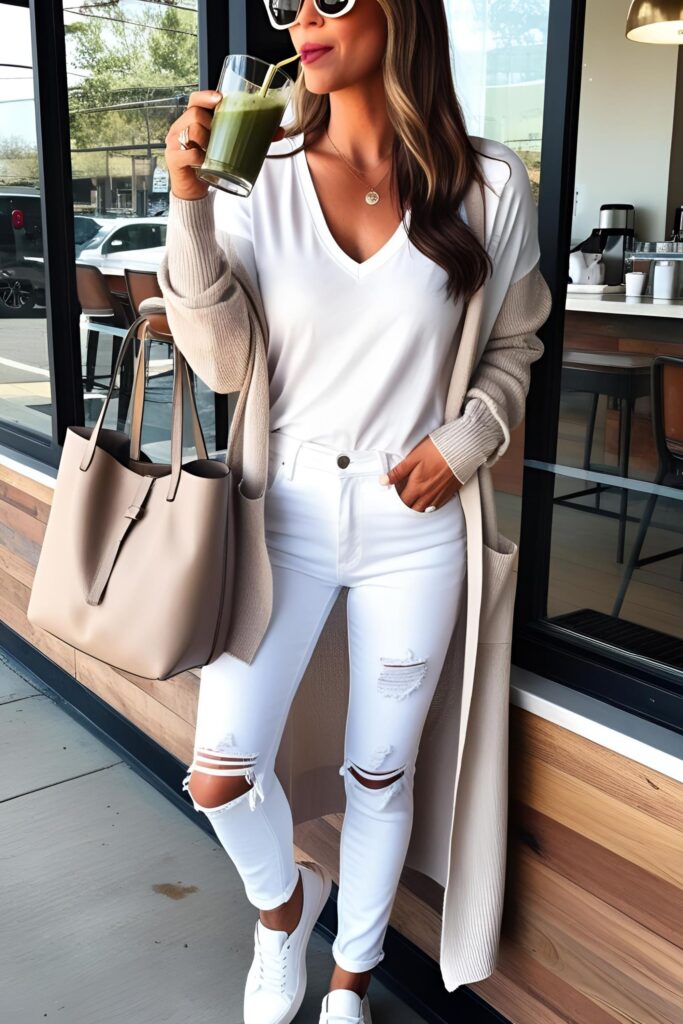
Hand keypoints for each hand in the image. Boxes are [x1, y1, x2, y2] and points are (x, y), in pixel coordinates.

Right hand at [165, 89, 286, 200]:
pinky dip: (199, 157)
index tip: (221, 99)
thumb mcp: (227, 147)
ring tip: (211, 149)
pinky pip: (188, 153)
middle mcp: (181, 128)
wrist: (194, 190)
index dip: (207, 96)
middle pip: (195, 113)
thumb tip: (279, 132)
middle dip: (211, 122)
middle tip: (219, 133)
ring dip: (206, 139)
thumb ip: (250, 137)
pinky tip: (203, 162)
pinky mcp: (174, 159)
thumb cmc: (210, 163)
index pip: (195, 99)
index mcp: (193, 120)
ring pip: (192, 130)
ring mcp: (175, 143)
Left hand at [379, 435, 461, 512]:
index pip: (403, 501)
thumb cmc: (438, 450)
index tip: (395, 495)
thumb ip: (398, 472)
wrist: (461, 448)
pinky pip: (437, 506)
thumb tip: (384, 481)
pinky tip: (428, 500)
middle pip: (413, 508)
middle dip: (407, 505)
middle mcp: (428, 494)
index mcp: (417, 486)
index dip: (397, 499)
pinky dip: (430, 506)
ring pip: (425, 509)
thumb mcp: (413, 457)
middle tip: (403, 499)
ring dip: (418, 507)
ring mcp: (439, 495)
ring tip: (414, 501)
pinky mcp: (449, 493)